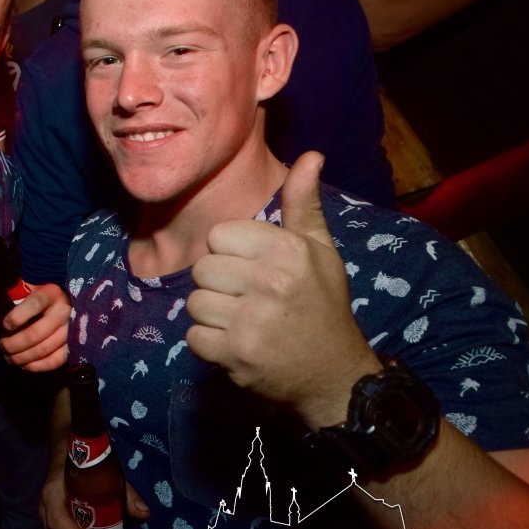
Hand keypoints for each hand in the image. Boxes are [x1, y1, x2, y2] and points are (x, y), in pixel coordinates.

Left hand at [0, 283, 69, 371]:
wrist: (61, 306)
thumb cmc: (33, 298)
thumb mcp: (20, 291)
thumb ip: (4, 301)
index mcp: (50, 293)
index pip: (35, 304)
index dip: (18, 316)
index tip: (5, 325)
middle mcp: (64, 311)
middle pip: (36, 333)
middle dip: (14, 344)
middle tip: (2, 346)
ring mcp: (70, 330)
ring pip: (43, 349)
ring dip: (22, 357)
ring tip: (9, 357)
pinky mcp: (73, 346)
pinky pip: (54, 361)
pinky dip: (36, 366)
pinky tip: (24, 365)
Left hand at [186, 153, 380, 427]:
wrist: (335, 374)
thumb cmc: (322, 305)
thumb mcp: (319, 250)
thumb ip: (303, 204)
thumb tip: (311, 155)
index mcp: (287, 251)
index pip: (218, 235)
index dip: (230, 253)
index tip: (253, 269)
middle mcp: (270, 282)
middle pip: (202, 268)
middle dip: (218, 284)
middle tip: (248, 299)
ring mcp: (252, 321)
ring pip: (194, 303)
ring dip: (212, 315)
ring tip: (243, 321)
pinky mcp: (236, 354)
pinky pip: (193, 337)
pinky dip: (209, 344)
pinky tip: (237, 344)